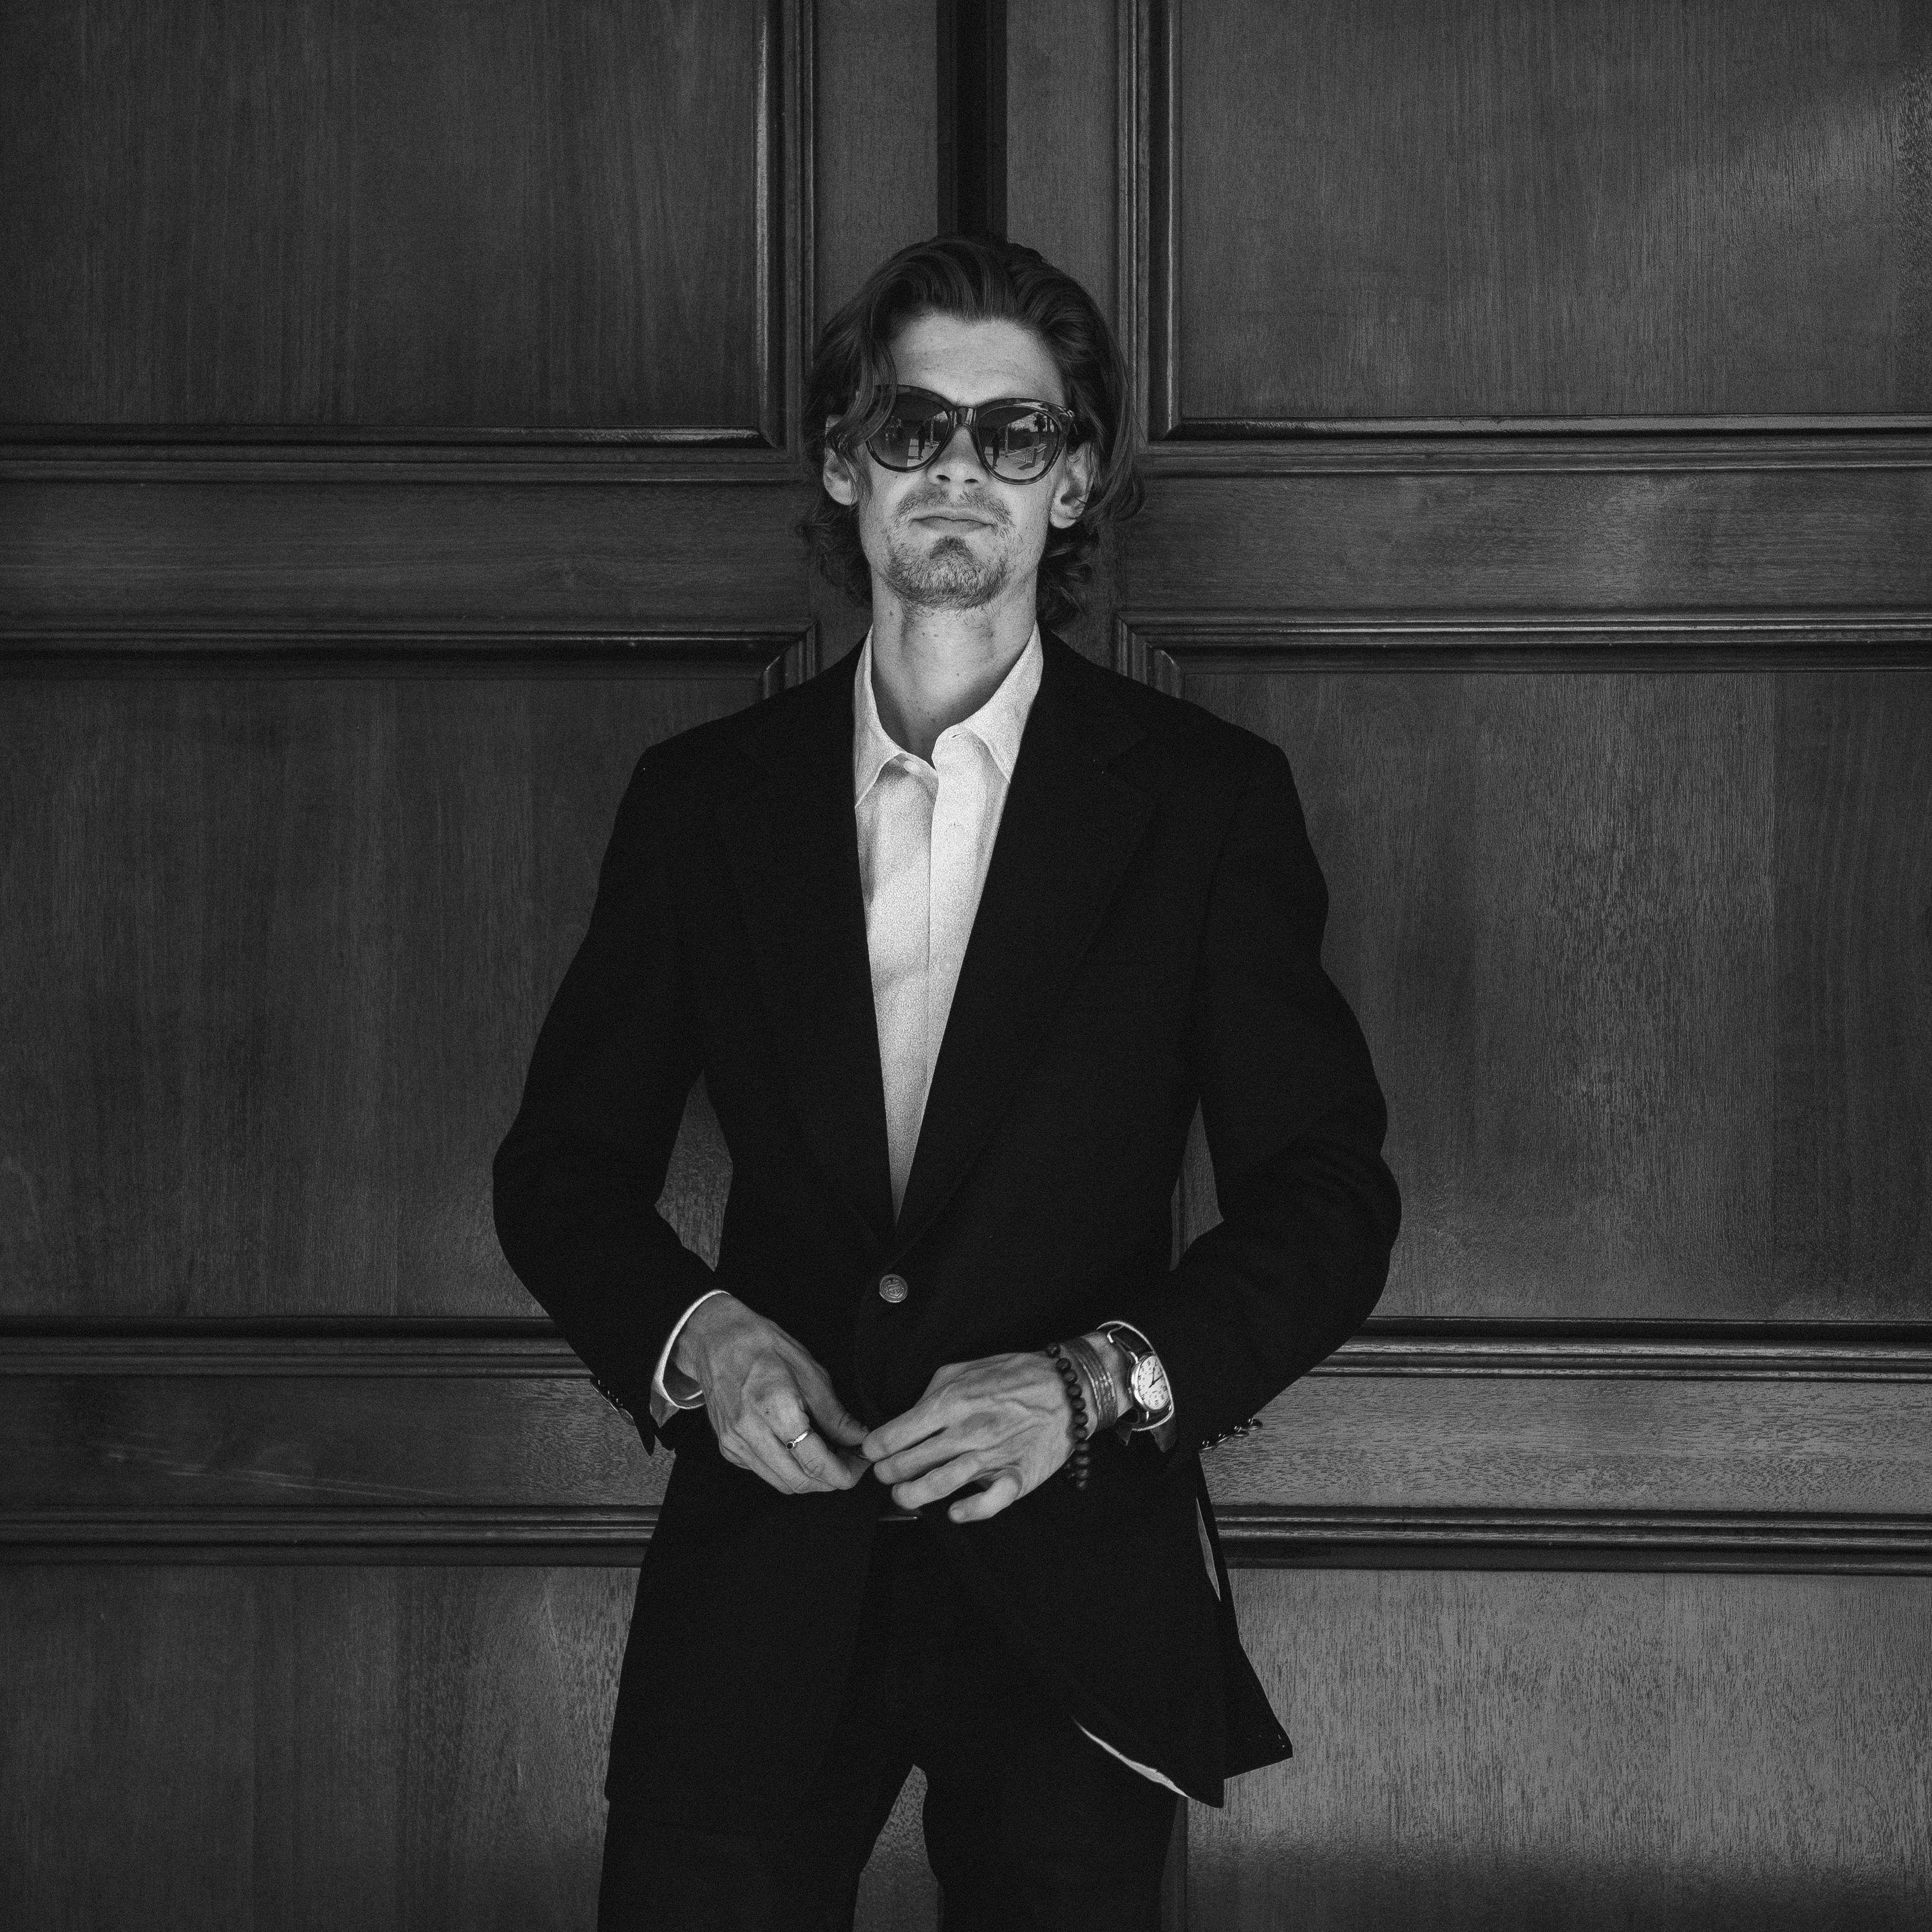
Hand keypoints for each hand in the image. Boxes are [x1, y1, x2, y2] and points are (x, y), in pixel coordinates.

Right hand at [673, 1293, 869, 1495]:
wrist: (716, 1341)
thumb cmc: (763, 1346)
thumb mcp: (808, 1370)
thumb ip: (834, 1412)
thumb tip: (857, 1437)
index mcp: (775, 1409)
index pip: (814, 1461)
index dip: (843, 1472)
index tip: (861, 1466)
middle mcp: (751, 1432)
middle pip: (799, 1481)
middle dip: (830, 1480)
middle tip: (850, 1463)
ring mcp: (735, 1444)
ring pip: (782, 1483)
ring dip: (810, 1479)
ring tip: (829, 1457)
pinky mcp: (728, 1448)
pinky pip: (765, 1473)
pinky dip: (788, 1470)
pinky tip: (800, 1450)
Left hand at [861, 1351, 1077, 1523]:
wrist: (1067, 1388)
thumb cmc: (1014, 1375)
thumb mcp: (964, 1368)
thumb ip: (933, 1392)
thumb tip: (907, 1416)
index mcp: (951, 1401)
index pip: (897, 1433)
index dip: (877, 1448)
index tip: (873, 1452)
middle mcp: (968, 1430)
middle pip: (911, 1462)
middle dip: (888, 1473)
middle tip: (885, 1474)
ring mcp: (993, 1456)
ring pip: (940, 1484)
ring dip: (913, 1495)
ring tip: (903, 1495)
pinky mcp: (1017, 1476)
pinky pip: (989, 1502)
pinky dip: (968, 1511)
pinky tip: (953, 1512)